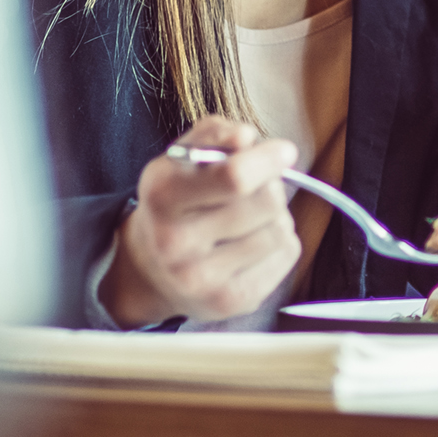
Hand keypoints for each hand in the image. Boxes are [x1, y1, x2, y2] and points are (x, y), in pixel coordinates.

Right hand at [103, 117, 301, 327]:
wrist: (151, 269)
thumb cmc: (179, 200)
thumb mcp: (182, 158)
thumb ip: (214, 135)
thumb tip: (246, 138)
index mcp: (162, 196)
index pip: (233, 177)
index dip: (268, 160)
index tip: (285, 152)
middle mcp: (175, 243)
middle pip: (266, 202)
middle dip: (271, 186)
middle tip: (256, 188)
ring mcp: (201, 279)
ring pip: (279, 229)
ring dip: (275, 216)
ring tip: (249, 219)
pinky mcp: (229, 302)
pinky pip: (287, 255)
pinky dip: (280, 242)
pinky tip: (252, 243)